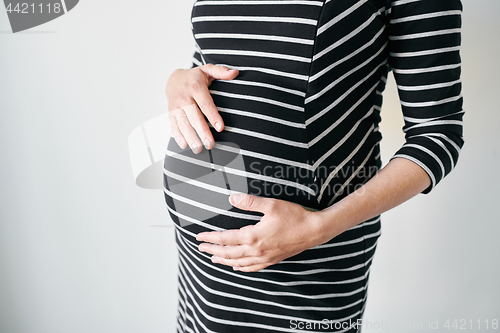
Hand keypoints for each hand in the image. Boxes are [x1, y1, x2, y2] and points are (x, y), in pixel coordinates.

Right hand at [165, 64, 238, 153]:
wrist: (173, 79)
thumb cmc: (194, 77)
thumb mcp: (207, 70)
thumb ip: (221, 71)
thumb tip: (235, 73)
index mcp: (195, 87)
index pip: (205, 104)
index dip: (213, 116)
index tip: (220, 127)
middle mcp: (184, 97)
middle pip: (194, 117)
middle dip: (202, 131)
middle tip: (210, 144)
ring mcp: (176, 106)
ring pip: (183, 123)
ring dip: (190, 137)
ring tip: (198, 149)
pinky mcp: (170, 113)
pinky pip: (173, 125)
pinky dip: (177, 136)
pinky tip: (184, 145)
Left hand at [196, 194, 326, 271]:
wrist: (313, 231)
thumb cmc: (294, 217)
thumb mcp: (271, 205)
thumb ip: (250, 202)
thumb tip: (233, 198)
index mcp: (253, 236)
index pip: (225, 238)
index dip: (210, 238)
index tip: (199, 237)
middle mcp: (256, 250)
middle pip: (228, 253)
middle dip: (212, 250)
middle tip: (201, 248)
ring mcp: (264, 257)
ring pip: (238, 262)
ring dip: (223, 260)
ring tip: (213, 259)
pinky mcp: (271, 260)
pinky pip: (251, 268)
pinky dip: (240, 268)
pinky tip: (236, 267)